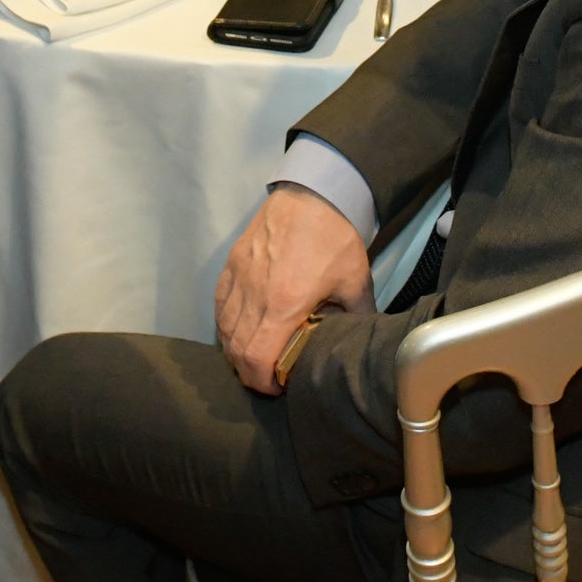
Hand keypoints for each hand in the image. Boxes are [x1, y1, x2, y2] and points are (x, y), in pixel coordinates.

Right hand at [215, 184, 372, 394]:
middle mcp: (255, 294)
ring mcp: (239, 277)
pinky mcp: (231, 264)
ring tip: (253, 357)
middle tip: (265, 378)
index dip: (261, 382)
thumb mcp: (356, 282)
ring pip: (223, 328)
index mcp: (285, 304)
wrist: (315, 194)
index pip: (256, 358)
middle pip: (236, 349)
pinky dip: (225, 324)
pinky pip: (219, 304)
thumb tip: (361, 343)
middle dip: (247, 373)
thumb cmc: (336, 238)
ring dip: (234, 350)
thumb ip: (357, 317)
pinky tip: (237, 331)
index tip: (276, 387)